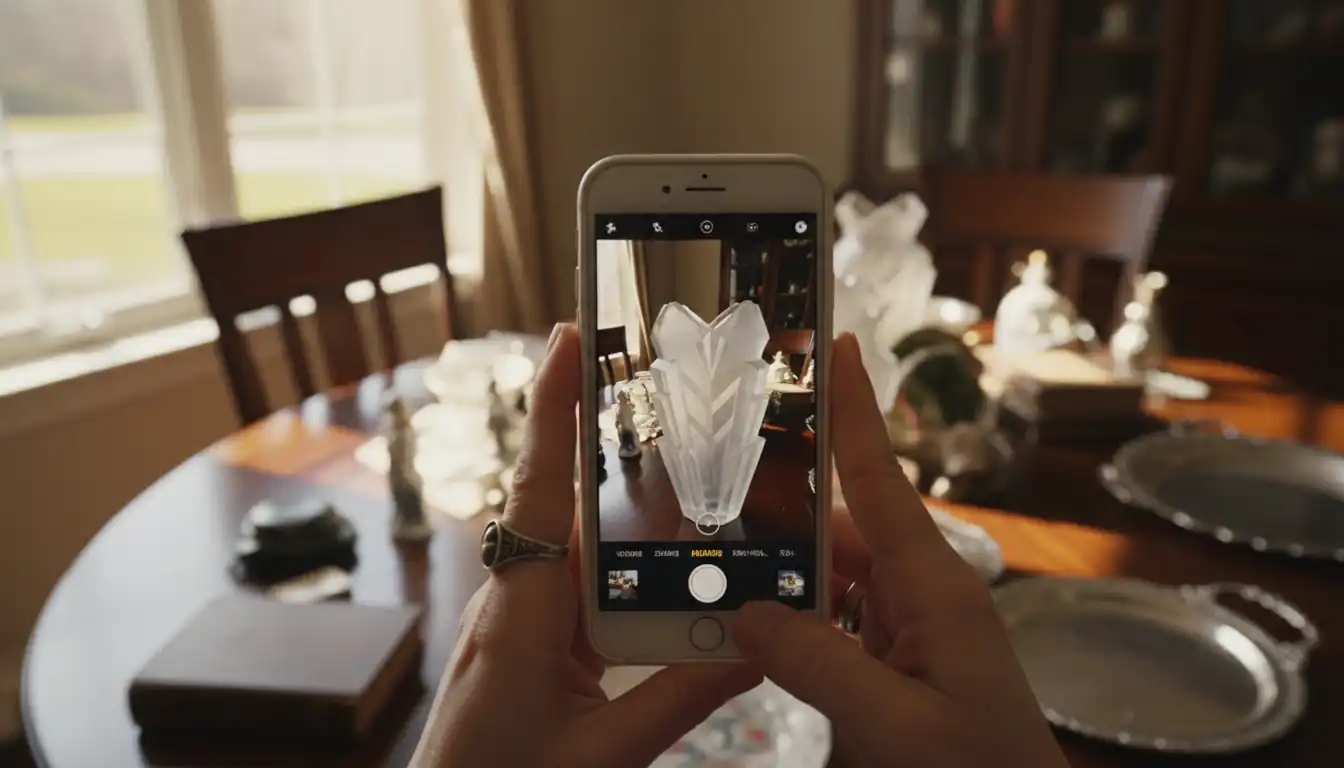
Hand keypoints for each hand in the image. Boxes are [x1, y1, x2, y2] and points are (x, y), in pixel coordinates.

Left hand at [412, 324, 760, 767]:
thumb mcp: (605, 754)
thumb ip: (682, 696)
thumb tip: (756, 641)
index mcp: (520, 614)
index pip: (539, 487)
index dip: (552, 407)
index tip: (568, 336)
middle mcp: (514, 603)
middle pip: (566, 501)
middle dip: (607, 443)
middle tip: (662, 389)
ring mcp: (518, 625)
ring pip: (577, 547)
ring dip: (625, 511)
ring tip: (686, 473)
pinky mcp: (529, 650)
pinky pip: (581, 591)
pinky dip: (625, 570)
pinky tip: (667, 575)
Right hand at [731, 333, 1068, 767]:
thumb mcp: (897, 725)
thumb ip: (819, 667)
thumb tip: (745, 613)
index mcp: (934, 586)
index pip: (880, 480)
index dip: (854, 411)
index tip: (835, 343)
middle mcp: (924, 591)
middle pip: (842, 526)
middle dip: (782, 503)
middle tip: (712, 473)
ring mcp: (915, 626)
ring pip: (834, 576)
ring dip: (781, 570)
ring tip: (712, 552)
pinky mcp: (903, 660)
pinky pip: (839, 619)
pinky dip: (796, 616)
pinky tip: (752, 620)